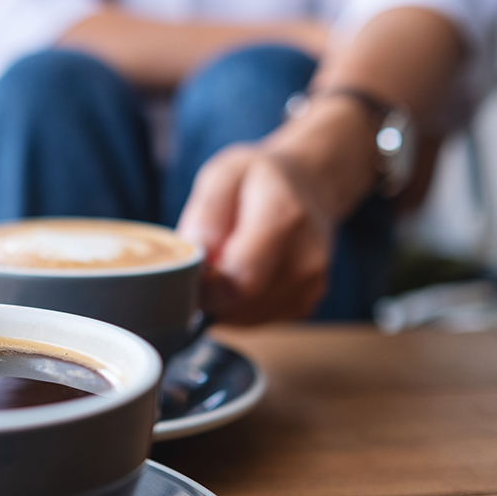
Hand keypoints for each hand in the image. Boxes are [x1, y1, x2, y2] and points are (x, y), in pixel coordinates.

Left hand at [176, 143, 335, 323]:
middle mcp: (305, 260)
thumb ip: (206, 214)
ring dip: (221, 301)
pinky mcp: (305, 304)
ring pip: (243, 318)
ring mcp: (310, 287)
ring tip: (223, 265)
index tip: (185, 271)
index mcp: (283, 220)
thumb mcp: (223, 174)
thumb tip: (197, 255)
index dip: (202, 286)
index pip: (238, 279)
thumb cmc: (259, 179)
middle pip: (238, 304)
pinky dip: (237, 307)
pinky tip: (240, 277)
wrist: (311, 185)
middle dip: (207, 293)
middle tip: (201, 265)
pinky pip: (255, 321)